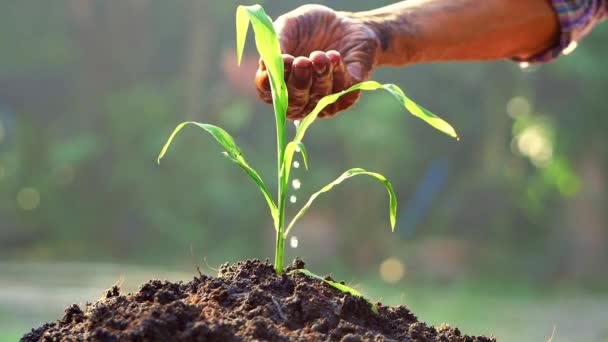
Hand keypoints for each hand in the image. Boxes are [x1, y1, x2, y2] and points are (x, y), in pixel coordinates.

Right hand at [255, 5, 379, 119]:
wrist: (344, 23)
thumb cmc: (309, 28)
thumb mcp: (289, 26)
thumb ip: (278, 42)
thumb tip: (273, 60)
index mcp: (279, 83)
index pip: (268, 94)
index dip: (272, 83)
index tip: (282, 62)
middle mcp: (300, 99)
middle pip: (295, 103)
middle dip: (299, 82)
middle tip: (302, 62)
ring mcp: (324, 100)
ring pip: (320, 98)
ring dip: (320, 75)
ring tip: (320, 55)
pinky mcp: (348, 95)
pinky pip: (343, 92)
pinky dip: (338, 73)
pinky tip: (334, 56)